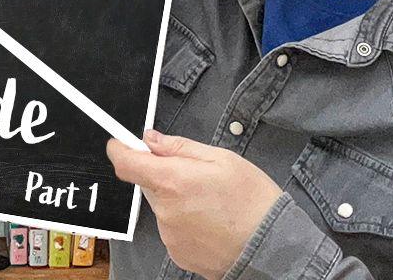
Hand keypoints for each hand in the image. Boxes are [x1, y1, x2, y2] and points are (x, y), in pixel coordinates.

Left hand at [107, 129, 282, 278]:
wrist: (272, 248)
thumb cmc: (253, 202)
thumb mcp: (222, 159)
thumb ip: (180, 147)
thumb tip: (151, 139)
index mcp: (172, 181)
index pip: (126, 163)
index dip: (119, 150)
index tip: (121, 144)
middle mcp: (165, 210)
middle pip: (148, 184)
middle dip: (164, 175)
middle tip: (194, 176)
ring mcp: (169, 235)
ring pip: (162, 206)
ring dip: (177, 200)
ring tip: (210, 203)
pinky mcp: (177, 253)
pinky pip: (172, 228)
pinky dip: (185, 221)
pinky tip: (210, 221)